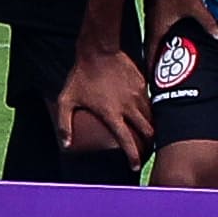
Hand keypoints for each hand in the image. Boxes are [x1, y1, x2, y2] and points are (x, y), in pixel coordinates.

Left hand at [57, 44, 154, 159]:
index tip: (134, 166)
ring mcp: (138, 95)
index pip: (127, 141)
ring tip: (149, 136)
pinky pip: (150, 102)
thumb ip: (64, 124)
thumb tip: (65, 145)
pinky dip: (151, 112)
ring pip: (152, 118)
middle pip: (147, 132)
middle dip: (149, 144)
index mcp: (112, 114)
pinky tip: (147, 115)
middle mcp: (128, 107)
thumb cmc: (80, 76)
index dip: (133, 156)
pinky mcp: (142, 84)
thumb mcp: (66, 100)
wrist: (98, 50)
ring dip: (152, 128)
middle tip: (147, 150)